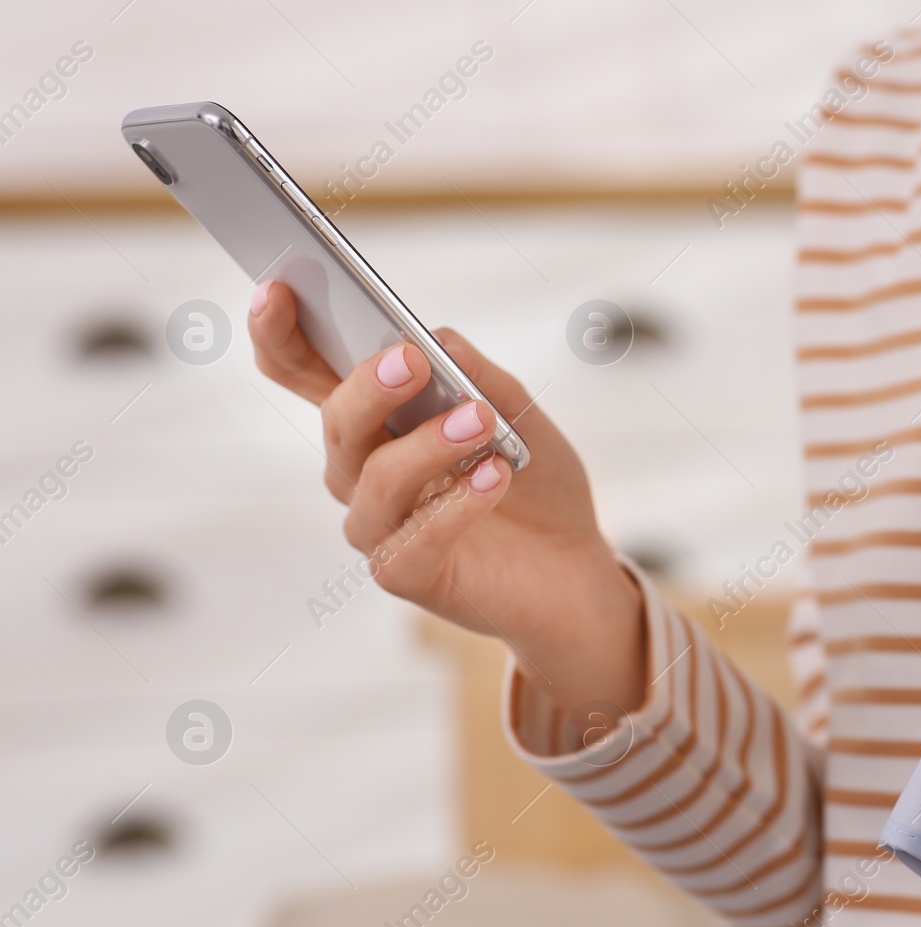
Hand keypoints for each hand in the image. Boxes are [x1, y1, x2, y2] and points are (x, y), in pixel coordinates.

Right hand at [247, 281, 645, 712]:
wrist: (575, 567)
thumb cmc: (536, 484)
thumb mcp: (520, 414)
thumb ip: (477, 375)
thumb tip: (432, 335)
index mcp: (376, 421)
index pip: (306, 373)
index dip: (279, 334)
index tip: (276, 289)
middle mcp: (363, 471)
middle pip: (338, 422)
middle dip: (370, 386)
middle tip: (414, 360)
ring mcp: (379, 526)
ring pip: (374, 480)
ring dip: (427, 445)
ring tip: (481, 421)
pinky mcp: (406, 574)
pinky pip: (414, 539)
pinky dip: (455, 505)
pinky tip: (493, 477)